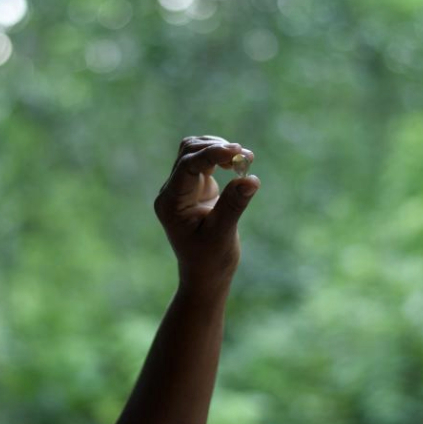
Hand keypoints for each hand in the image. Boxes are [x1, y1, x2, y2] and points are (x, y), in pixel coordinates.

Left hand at [154, 136, 259, 297]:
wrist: (206, 275)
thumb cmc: (210, 261)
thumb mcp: (222, 234)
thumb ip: (233, 205)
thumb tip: (251, 178)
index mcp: (171, 203)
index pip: (186, 166)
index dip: (211, 154)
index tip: (237, 152)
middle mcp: (173, 192)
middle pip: (188, 151)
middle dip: (217, 148)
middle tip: (246, 157)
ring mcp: (184, 188)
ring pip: (195, 151)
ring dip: (219, 148)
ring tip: (245, 159)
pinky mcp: (197, 188)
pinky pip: (206, 161)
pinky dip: (222, 157)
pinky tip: (239, 165)